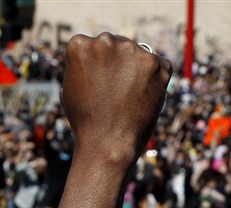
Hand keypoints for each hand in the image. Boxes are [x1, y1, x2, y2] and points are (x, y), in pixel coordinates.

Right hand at [61, 34, 171, 165]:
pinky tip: (145, 98)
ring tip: (130, 98)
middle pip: (117, 46)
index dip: (98, 69)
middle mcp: (105, 41)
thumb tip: (95, 56)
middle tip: (117, 94)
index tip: (99, 87)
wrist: (107, 144)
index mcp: (80, 45)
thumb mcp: (70, 88)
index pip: (93, 46)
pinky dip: (157, 80)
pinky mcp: (155, 63)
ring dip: (137, 71)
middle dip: (119, 66)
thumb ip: (83, 66)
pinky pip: (161, 65)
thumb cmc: (85, 122)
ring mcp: (132, 50)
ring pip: (138, 55)